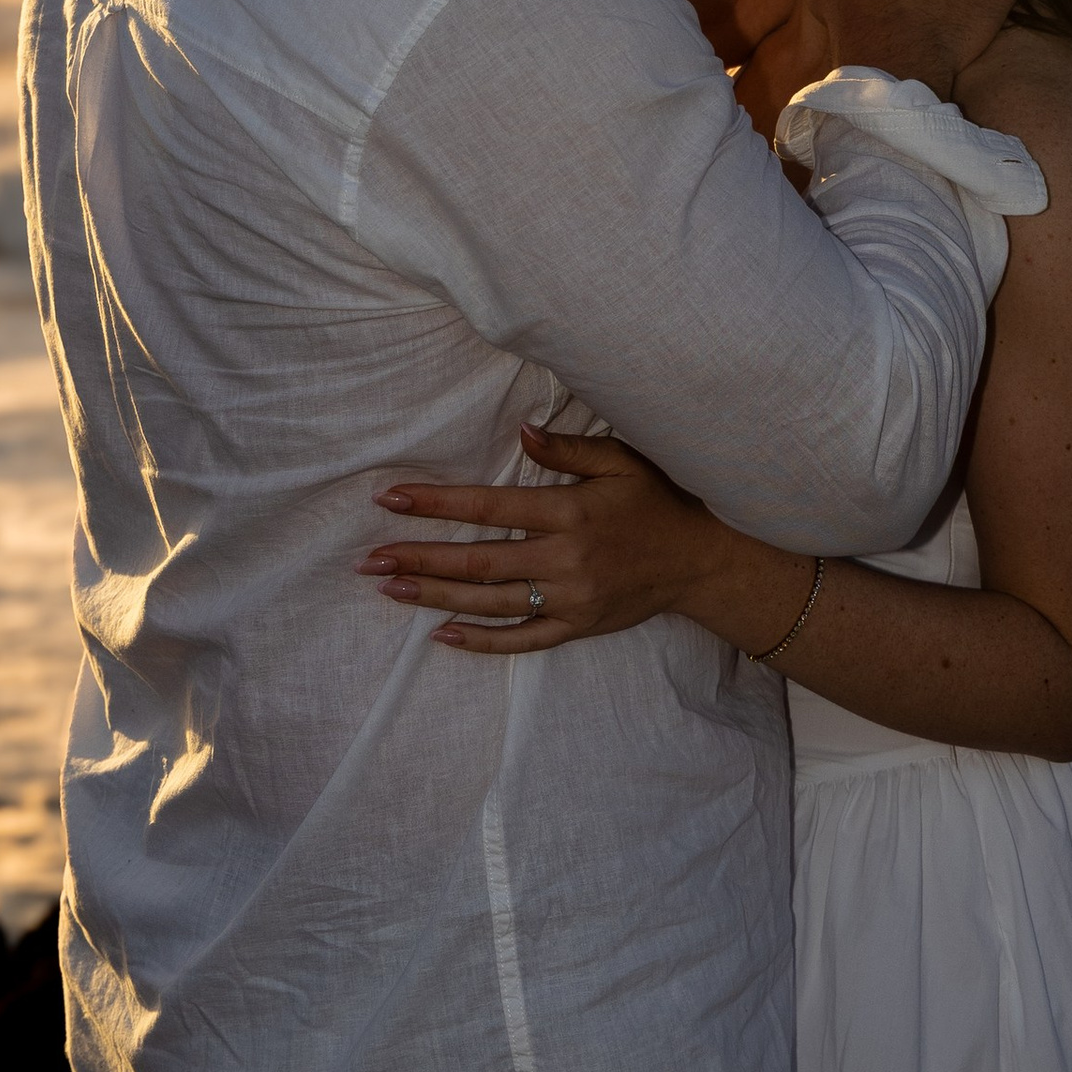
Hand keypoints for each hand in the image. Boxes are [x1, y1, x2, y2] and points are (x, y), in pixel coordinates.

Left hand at [361, 423, 721, 650]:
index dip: (437, 502)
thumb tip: (521, 430)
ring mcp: (569, 598)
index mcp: (571, 512)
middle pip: (478, 560)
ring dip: (436, 595)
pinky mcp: (576, 626)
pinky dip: (481, 641)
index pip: (489, 505)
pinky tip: (441, 634)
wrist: (701, 561)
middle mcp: (565, 559)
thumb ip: (569, 449)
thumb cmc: (658, 501)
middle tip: (370, 559)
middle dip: (419, 558)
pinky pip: (522, 639)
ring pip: (489, 602)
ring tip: (390, 588)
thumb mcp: (622, 461)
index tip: (390, 500)